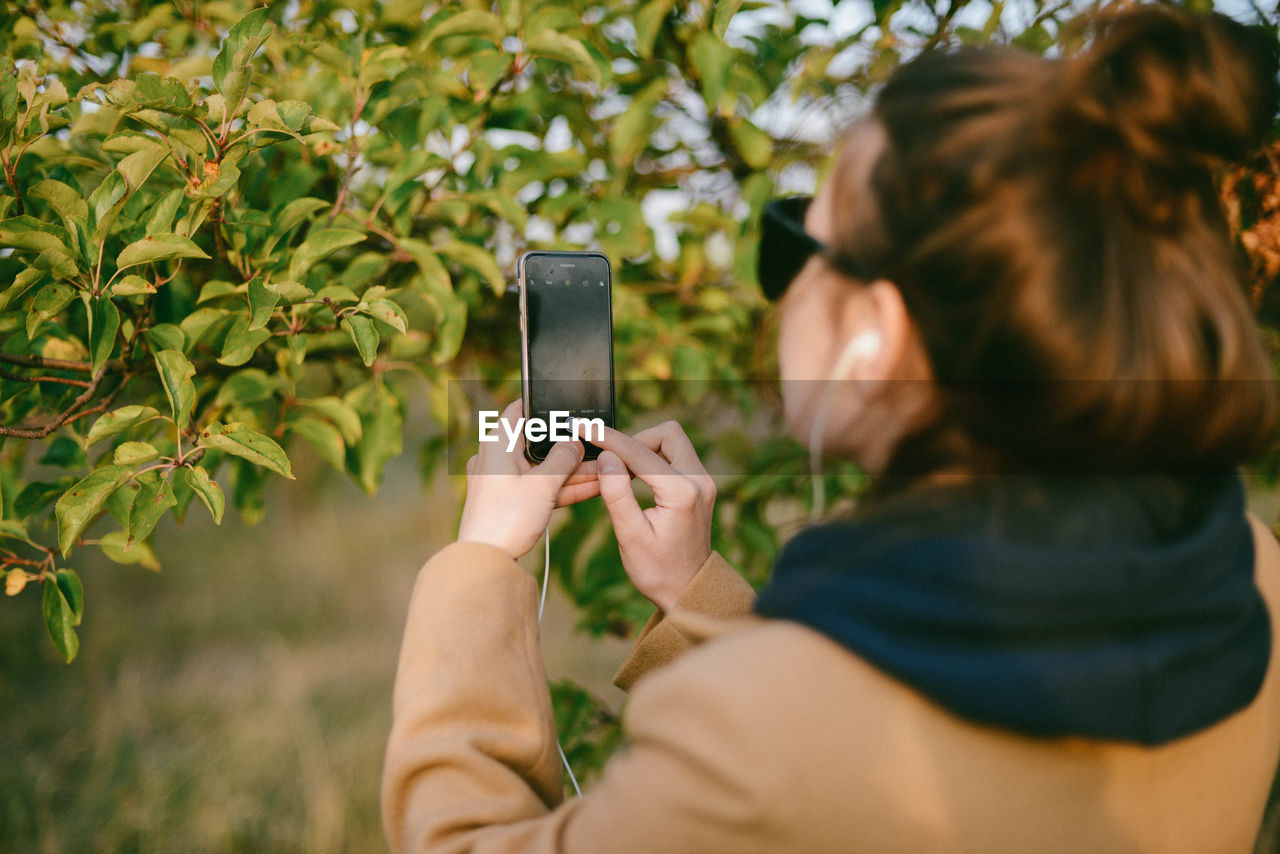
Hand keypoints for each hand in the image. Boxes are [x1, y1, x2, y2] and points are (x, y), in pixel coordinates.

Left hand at [457, 400, 584, 558]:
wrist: (485, 561)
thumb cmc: (506, 518)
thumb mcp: (542, 485)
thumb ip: (563, 459)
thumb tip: (575, 442)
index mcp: (497, 443)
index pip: (520, 410)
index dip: (544, 406)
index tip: (569, 406)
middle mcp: (496, 457)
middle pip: (537, 442)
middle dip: (570, 447)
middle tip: (599, 444)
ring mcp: (503, 480)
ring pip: (543, 467)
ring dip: (573, 470)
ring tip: (606, 469)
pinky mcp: (510, 501)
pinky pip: (540, 487)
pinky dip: (563, 487)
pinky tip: (594, 487)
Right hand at [591, 420, 714, 612]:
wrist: (687, 590)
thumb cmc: (657, 570)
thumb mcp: (630, 535)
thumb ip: (616, 493)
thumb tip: (606, 457)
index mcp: (682, 493)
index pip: (640, 452)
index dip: (608, 439)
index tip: (584, 429)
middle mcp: (700, 481)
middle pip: (667, 433)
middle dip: (635, 440)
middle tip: (612, 462)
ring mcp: (704, 482)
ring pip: (673, 442)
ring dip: (645, 448)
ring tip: (622, 473)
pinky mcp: (701, 486)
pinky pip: (676, 457)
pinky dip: (654, 459)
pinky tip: (635, 478)